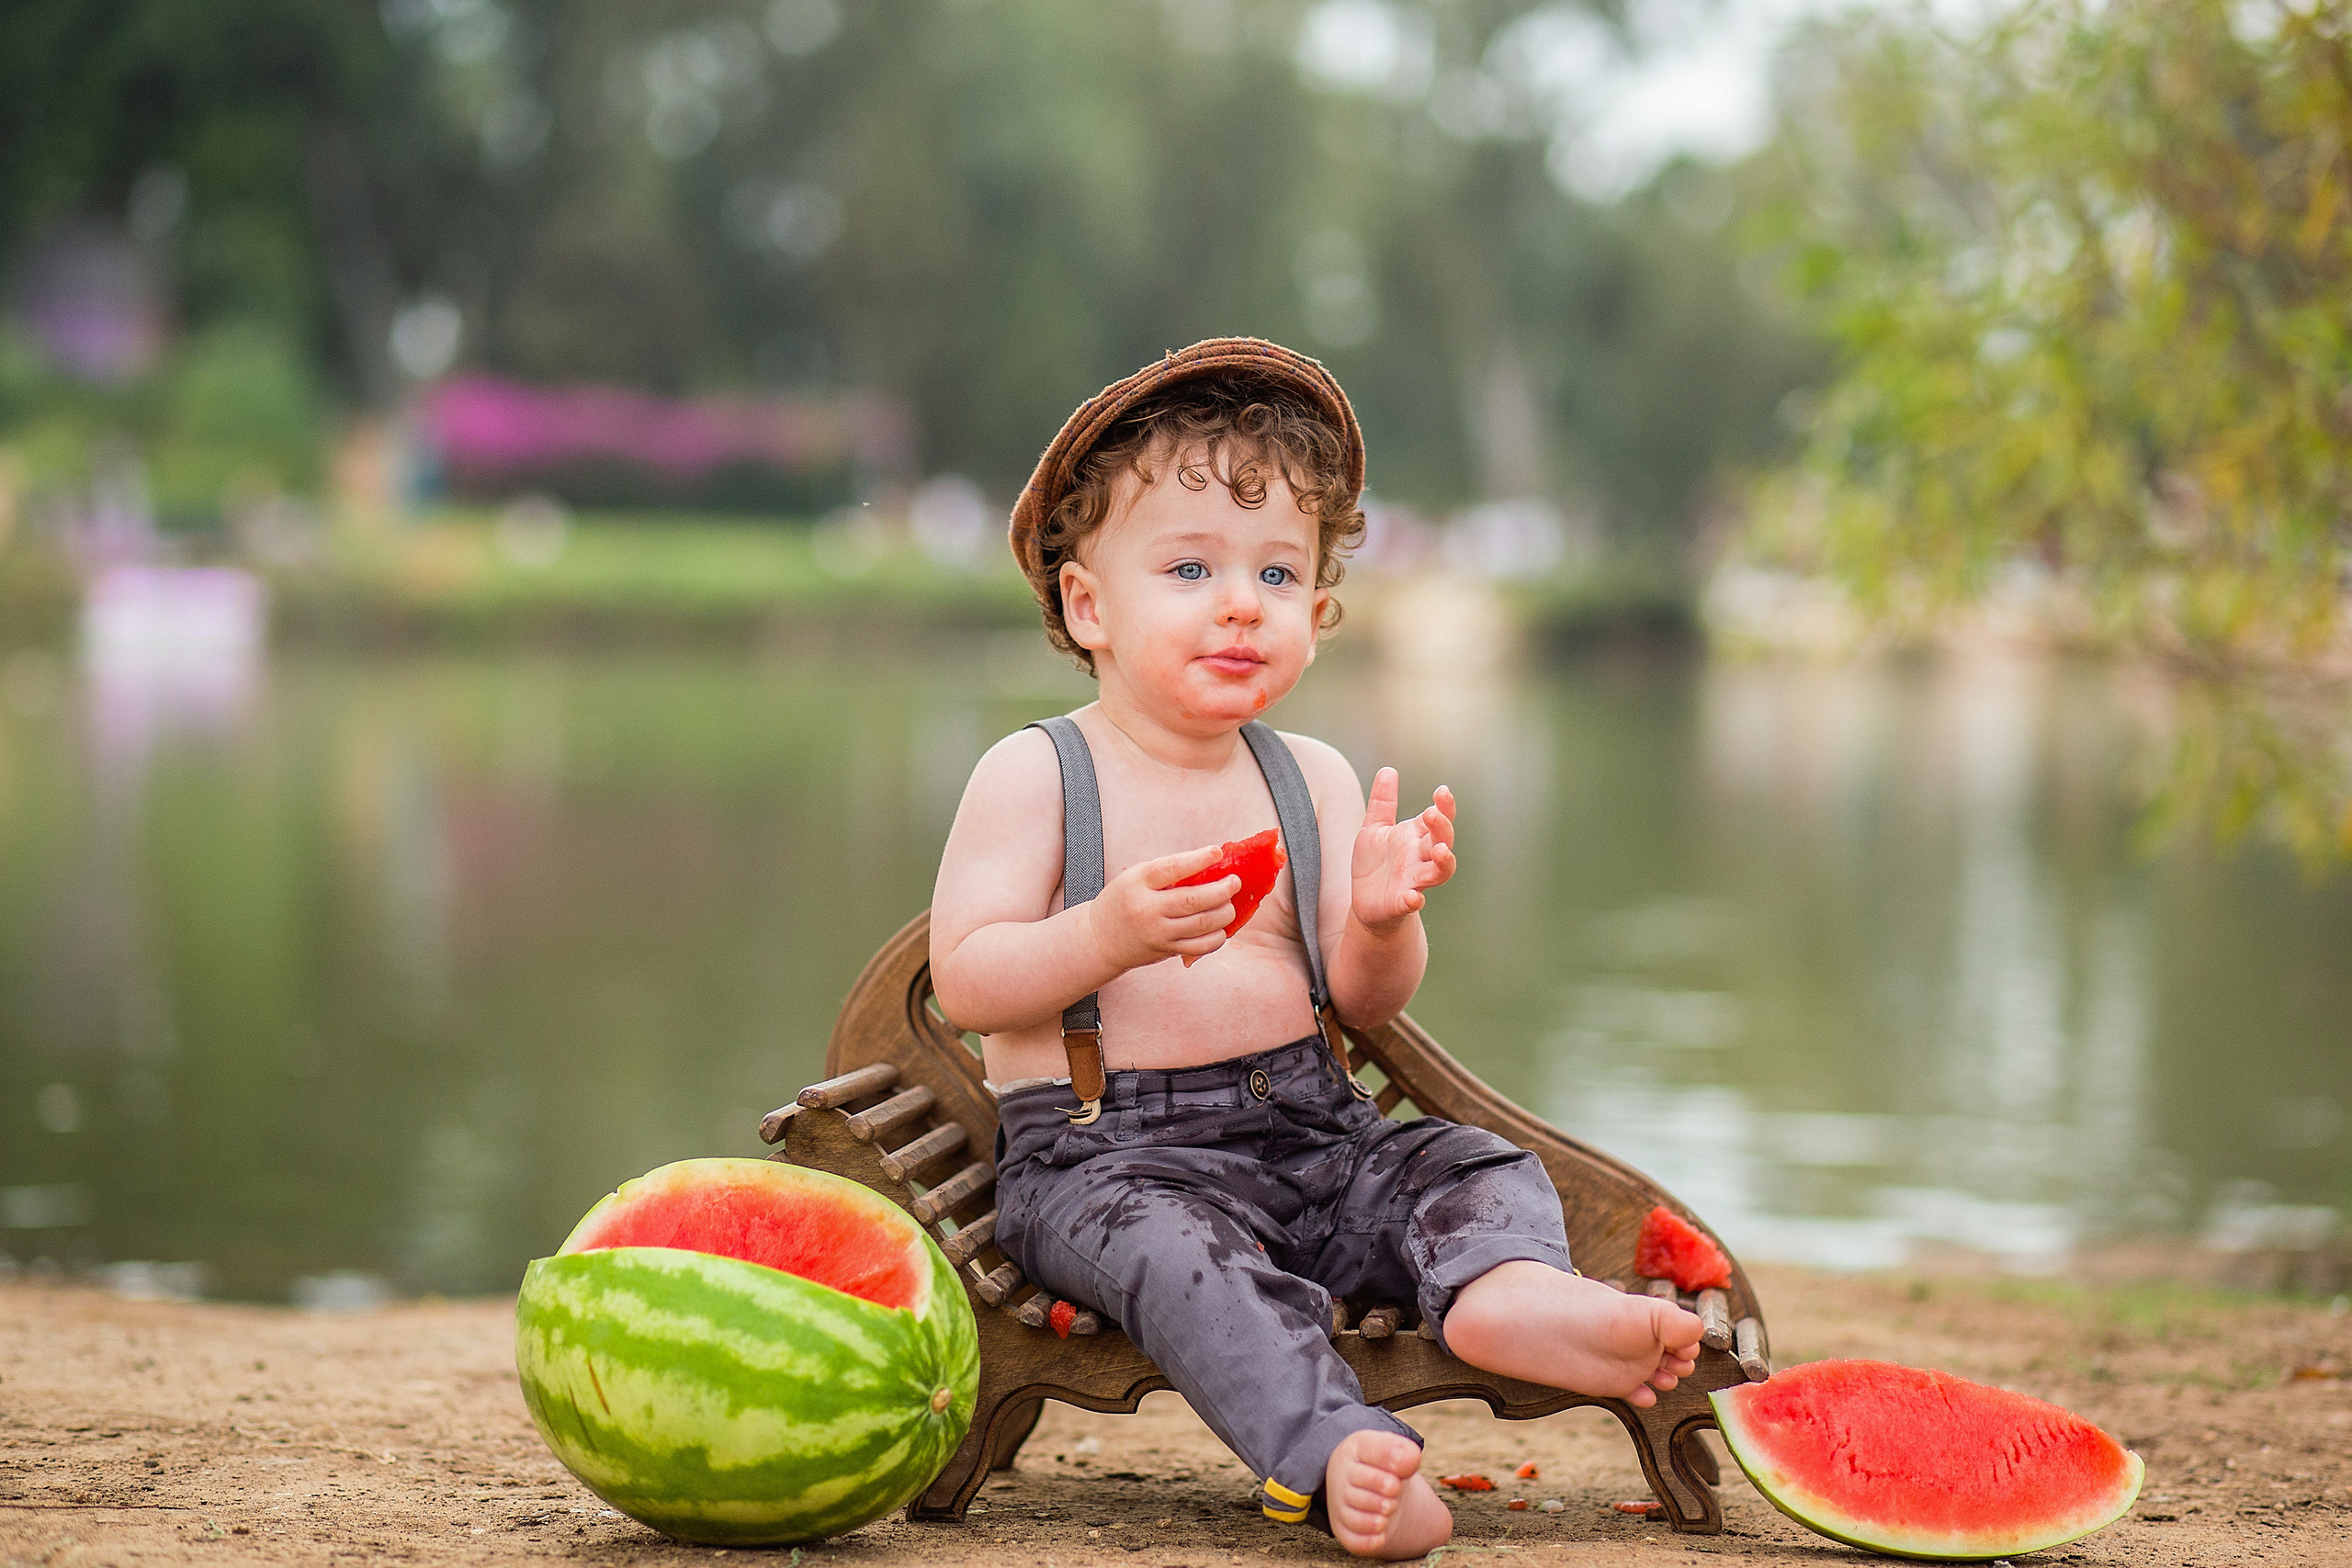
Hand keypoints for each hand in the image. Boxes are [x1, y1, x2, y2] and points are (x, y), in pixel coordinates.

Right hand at [1083, 844, 1238, 973]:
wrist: (1101, 938)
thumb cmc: (1124, 900)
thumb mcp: (1135, 878)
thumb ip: (1167, 872)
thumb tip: (1210, 866)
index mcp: (1137, 883)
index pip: (1171, 868)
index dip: (1198, 859)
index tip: (1218, 852)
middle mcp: (1146, 909)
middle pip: (1193, 900)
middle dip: (1221, 890)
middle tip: (1235, 881)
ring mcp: (1157, 933)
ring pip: (1201, 924)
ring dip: (1224, 913)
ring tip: (1230, 903)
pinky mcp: (1165, 950)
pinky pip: (1199, 947)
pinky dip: (1217, 937)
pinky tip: (1221, 927)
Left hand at [1350, 769, 1455, 933]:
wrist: (1366, 902)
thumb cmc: (1375, 864)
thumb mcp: (1373, 828)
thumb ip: (1382, 802)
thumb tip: (1388, 770)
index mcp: (1415, 837)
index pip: (1437, 819)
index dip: (1444, 806)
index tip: (1442, 791)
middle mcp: (1420, 858)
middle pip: (1442, 841)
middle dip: (1441, 828)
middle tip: (1431, 814)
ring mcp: (1414, 881)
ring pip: (1439, 872)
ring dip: (1443, 862)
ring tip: (1440, 851)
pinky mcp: (1401, 903)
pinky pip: (1412, 902)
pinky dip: (1414, 900)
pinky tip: (1413, 897)